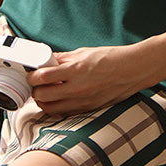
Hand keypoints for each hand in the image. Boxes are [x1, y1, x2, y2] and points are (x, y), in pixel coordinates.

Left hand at [28, 45, 146, 114]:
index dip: (32, 76)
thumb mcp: (84, 52)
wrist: (132, 70)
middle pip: (42, 96)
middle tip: (37, 84)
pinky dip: (57, 107)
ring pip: (51, 108)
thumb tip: (47, 61)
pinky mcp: (88, 109)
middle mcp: (77, 88)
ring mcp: (82, 101)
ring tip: (46, 92)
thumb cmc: (111, 58)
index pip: (42, 77)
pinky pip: (65, 112)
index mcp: (75, 70)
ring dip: (44, 101)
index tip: (32, 73)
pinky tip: (59, 98)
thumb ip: (63, 58)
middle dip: (36, 90)